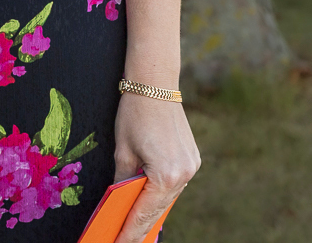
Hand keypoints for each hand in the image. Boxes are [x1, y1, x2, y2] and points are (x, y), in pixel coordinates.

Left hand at [111, 91, 199, 242]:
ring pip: (168, 197)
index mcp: (165, 175)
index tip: (118, 242)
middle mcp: (184, 174)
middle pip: (159, 208)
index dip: (130, 231)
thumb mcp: (122, 151)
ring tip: (135, 226)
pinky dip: (161, 194)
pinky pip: (175, 184)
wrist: (155, 84)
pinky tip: (150, 203)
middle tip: (124, 239)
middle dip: (141, 226)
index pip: (144, 212)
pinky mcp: (193, 159)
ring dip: (152, 210)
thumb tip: (119, 200)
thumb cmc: (134, 115)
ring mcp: (191, 167)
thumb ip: (123, 180)